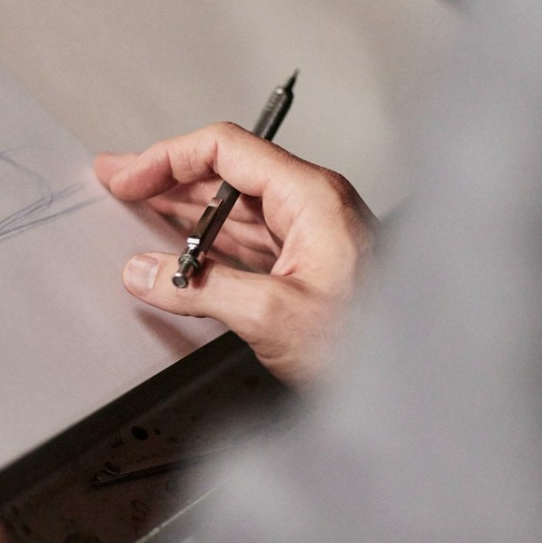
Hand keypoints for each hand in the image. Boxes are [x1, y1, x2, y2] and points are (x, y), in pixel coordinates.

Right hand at [95, 122, 375, 384]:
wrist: (424, 391)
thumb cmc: (377, 347)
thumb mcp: (274, 315)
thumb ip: (201, 288)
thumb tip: (145, 272)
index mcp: (312, 198)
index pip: (227, 151)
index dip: (169, 159)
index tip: (129, 176)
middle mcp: (313, 208)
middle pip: (225, 175)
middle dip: (166, 178)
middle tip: (117, 180)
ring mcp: (310, 239)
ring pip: (232, 210)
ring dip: (181, 211)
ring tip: (135, 208)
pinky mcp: (305, 270)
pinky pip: (244, 243)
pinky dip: (203, 244)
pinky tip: (176, 252)